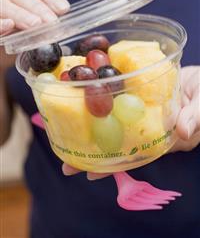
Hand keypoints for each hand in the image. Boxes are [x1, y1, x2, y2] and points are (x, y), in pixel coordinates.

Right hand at [0, 0, 69, 34]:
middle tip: (52, 21)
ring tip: (35, 24)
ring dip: (20, 13)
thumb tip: (59, 30)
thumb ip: (43, 24)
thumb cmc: (14, 33)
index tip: (64, 8)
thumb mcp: (30, 27)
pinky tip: (8, 24)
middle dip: (37, 6)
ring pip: (3, 3)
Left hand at [63, 66, 199, 178]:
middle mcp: (148, 129)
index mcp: (163, 138)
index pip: (135, 155)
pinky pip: (116, 103)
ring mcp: (140, 114)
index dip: (114, 165)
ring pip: (113, 124)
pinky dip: (101, 104)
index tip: (90, 173)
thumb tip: (184, 131)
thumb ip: (197, 117)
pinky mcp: (136, 97)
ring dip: (91, 129)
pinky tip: (84, 103)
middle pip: (117, 144)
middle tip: (66, 163)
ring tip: (65, 135)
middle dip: (93, 154)